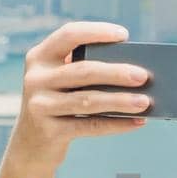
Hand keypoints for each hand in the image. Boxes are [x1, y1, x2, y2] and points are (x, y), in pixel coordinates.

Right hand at [6, 21, 152, 163]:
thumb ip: (86, 70)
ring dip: (120, 101)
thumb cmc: (59, 105)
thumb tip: (134, 70)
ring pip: (88, 100)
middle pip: (83, 71)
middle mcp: (35, 78)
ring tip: (145, 102)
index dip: (97, 32)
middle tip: (143, 76)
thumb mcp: (62, 82)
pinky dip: (116, 124)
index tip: (124, 35)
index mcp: (40, 57)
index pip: (69, 35)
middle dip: (117, 72)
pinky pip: (90, 125)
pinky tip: (136, 122)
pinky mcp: (48, 131)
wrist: (31, 146)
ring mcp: (39, 105)